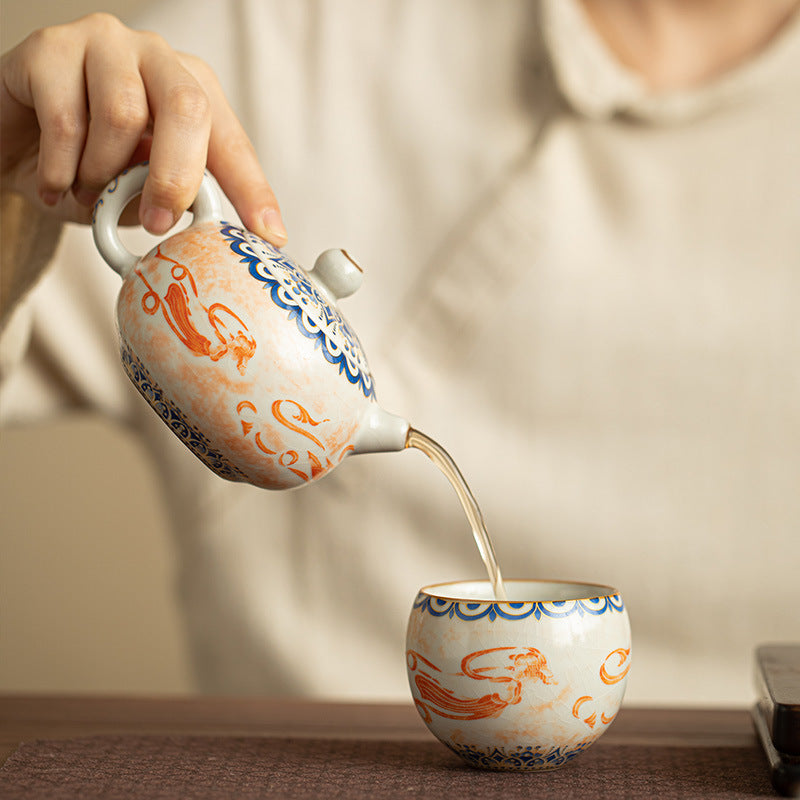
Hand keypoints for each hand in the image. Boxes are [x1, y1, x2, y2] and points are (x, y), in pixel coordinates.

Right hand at [0, 13, 286, 243]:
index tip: (270, 235)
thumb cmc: (87, 166)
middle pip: (187, 107)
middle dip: (177, 176)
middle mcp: (156, 58)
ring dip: (103, 174)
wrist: (11, 143)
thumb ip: (176, 199)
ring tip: (85, 193)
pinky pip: (66, 119)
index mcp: (192, 91)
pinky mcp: (50, 47)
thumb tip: (214, 227)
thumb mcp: (140, 192)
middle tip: (160, 223)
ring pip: (122, 114)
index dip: (252, 190)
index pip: (231, 141)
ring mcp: (104, 44)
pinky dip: (62, 168)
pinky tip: (54, 184)